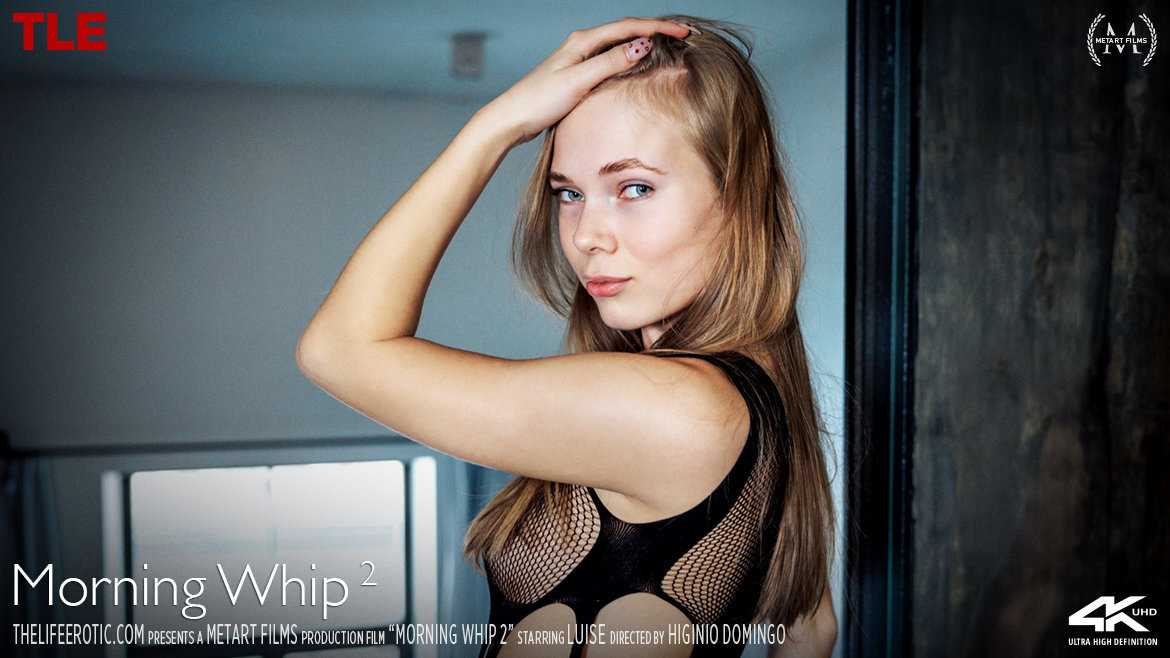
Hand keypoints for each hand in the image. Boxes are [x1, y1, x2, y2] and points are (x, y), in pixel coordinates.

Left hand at [477, 17, 692, 148]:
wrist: (513, 118)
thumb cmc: (540, 100)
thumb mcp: (579, 81)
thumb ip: (611, 63)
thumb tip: (643, 45)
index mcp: (583, 41)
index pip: (629, 27)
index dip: (658, 28)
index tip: (683, 32)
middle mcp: (582, 44)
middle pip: (626, 30)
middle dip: (655, 31)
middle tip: (683, 36)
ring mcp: (580, 58)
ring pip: (619, 44)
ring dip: (644, 42)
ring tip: (668, 46)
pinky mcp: (578, 73)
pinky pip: (612, 59)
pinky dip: (630, 58)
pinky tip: (639, 66)